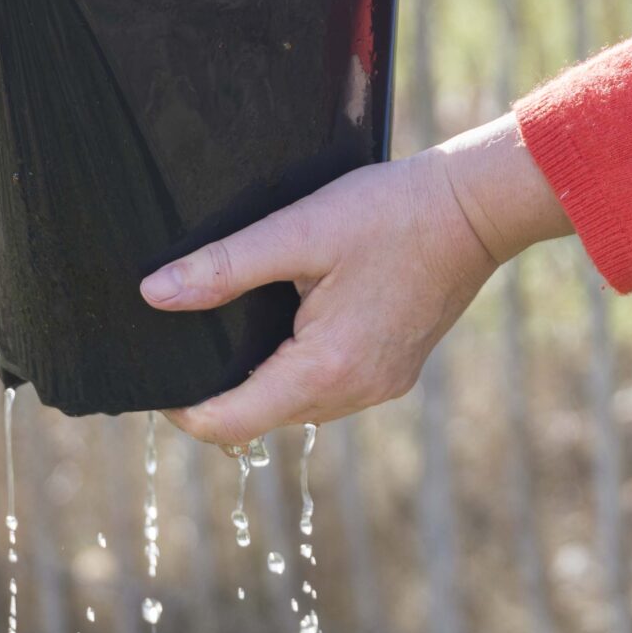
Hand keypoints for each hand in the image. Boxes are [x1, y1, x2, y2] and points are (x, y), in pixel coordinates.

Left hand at [144, 116, 572, 446]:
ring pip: (298, 406)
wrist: (476, 208)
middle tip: (188, 345)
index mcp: (325, 368)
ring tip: (234, 331)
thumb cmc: (390, 212)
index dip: (187, 412)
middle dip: (223, 395)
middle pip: (264, 419)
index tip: (159, 384)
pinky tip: (292, 325)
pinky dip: (301, 371)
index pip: (233, 424)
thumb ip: (225, 267)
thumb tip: (155, 294)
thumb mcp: (299, 232)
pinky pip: (330, 389)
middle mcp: (355, 393)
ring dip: (263, 383)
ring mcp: (381, 386)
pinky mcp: (396, 371)